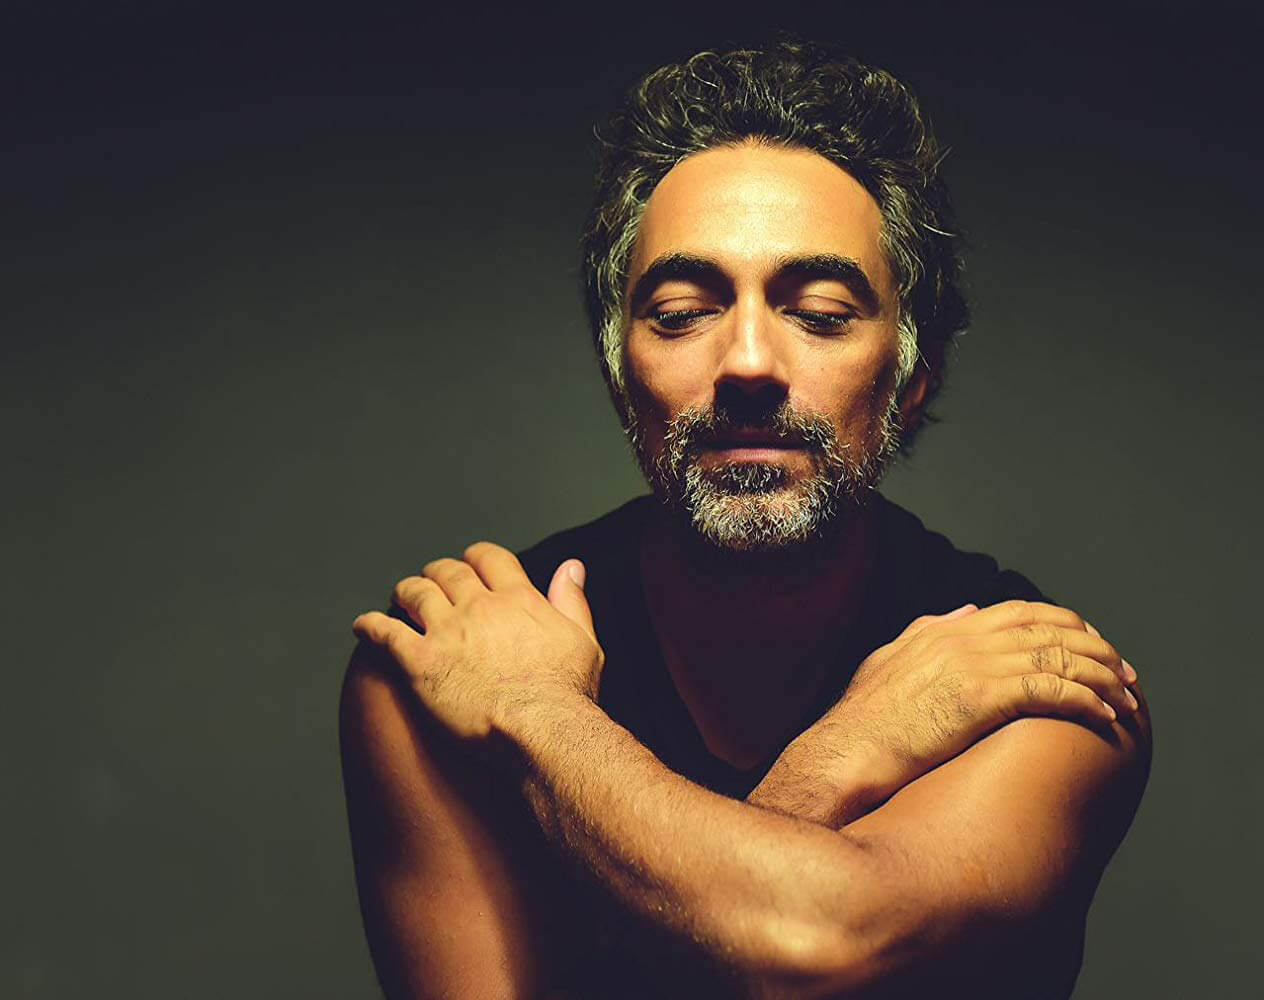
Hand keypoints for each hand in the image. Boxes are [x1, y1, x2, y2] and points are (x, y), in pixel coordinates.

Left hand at [352, 542, 603, 742]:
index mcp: (518, 599)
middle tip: (431, 580)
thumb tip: (571, 567)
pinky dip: (371, 625)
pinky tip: (363, 626)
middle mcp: (479, 607)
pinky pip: (385, 633)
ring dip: (405, 592)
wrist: (543, 730)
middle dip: (437, 572)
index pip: (488, 559)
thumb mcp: (584, 639)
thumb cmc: (567, 694)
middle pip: (448, 572)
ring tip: (400, 596)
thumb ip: (572, 600)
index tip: (470, 563)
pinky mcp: (420, 663)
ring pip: (415, 594)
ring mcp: (447, 633)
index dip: (475, 557)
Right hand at [752, 600, 1138, 825]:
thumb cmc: (861, 723)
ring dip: (1101, 676)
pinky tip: (1105, 718)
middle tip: (1124, 672)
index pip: (1020, 612)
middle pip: (1048, 628)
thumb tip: (964, 610)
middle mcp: (961, 638)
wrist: (845, 753)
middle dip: (1094, 647)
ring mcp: (970, 665)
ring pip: (1057, 656)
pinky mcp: (979, 698)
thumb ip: (928, 631)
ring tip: (1127, 698)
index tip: (1092, 643)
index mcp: (943, 630)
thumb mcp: (888, 661)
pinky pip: (1049, 690)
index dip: (1064, 623)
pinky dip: (1085, 700)